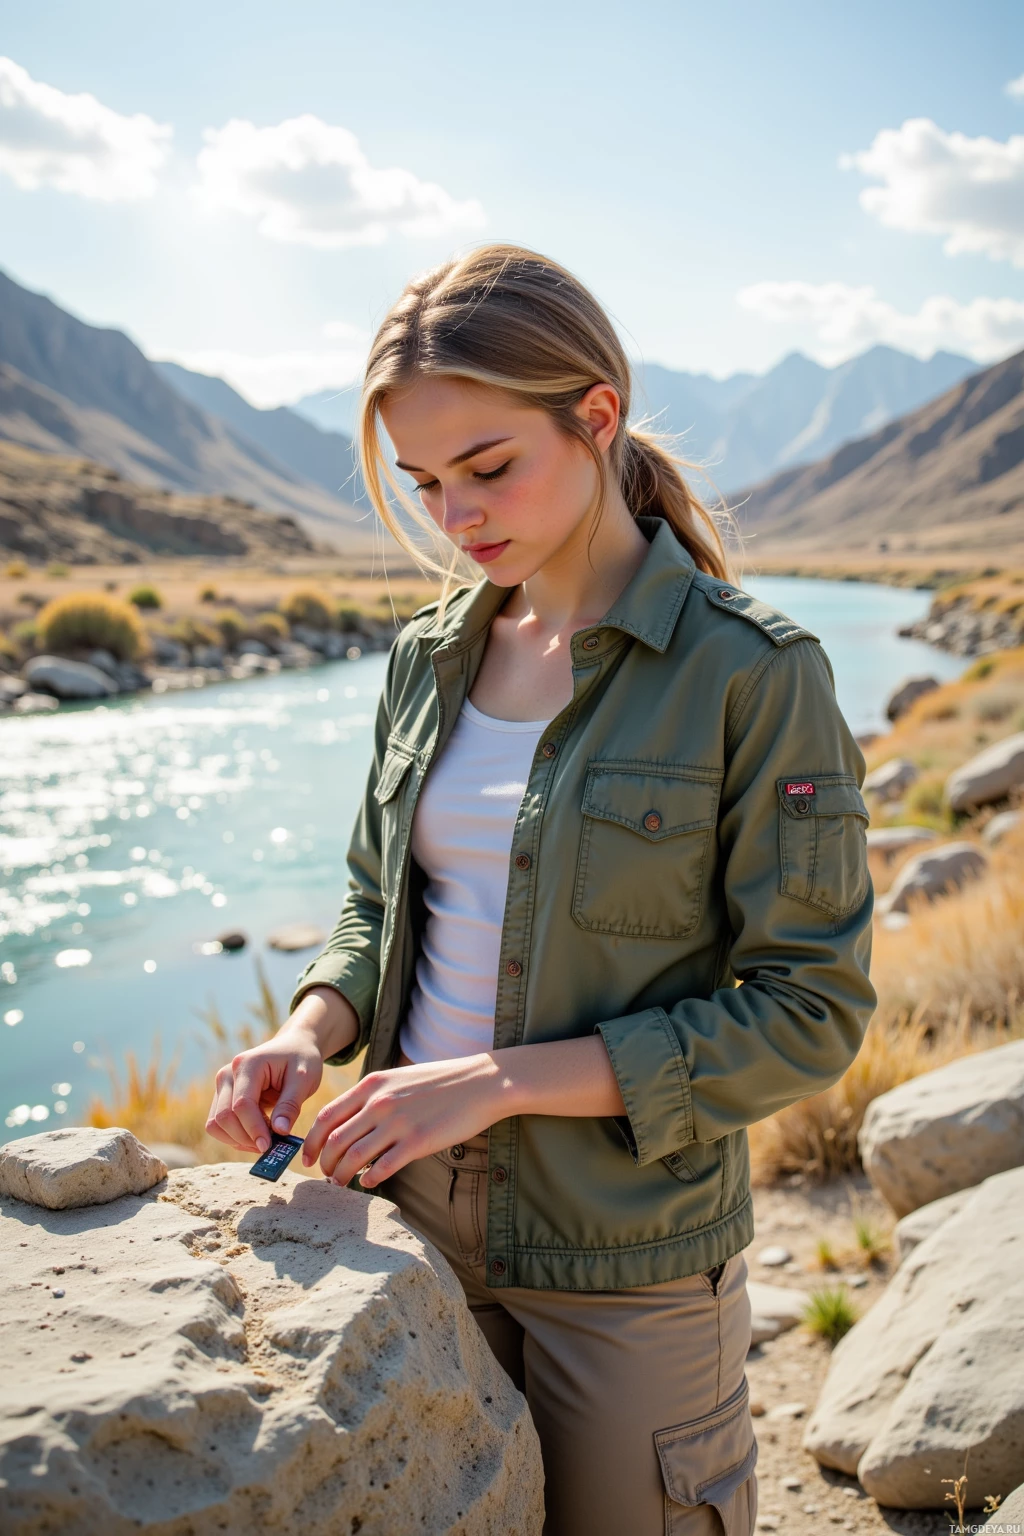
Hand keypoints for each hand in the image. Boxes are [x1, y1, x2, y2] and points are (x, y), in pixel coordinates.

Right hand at [205, 986, 357, 1152]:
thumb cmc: (301, 1059)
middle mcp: (228, 1073)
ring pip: (216, 1124)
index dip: (254, 1129)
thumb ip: (291, 1104)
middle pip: (223, 1117)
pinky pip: (219, 1124)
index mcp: (248, 1064)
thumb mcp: (305, 1078)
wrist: (294, 1046)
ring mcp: (223, 1085)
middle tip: (270, 1147)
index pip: (242, 1105)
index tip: (269, 1146)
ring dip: (237, 1140)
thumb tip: (279, 1132)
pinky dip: (234, 1137)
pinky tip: (257, 1137)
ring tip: (264, 1142)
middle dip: (245, 1138)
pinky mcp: (223, 1096)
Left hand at [302, 1053, 503, 1187]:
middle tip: (325, 1175)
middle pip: (336, 1140)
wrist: (480, 1082)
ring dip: (342, 1175)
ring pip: (354, 1157)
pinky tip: (368, 1182)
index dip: (312, 1141)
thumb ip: (371, 1097)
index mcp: (371, 1085)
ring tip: (341, 1183)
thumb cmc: (439, 1082)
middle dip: (325, 1162)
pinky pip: (383, 1168)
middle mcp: (379, 1103)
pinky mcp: (417, 1142)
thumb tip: (350, 1124)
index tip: (309, 1157)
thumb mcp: (398, 1078)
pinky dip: (370, 1179)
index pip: (327, 1116)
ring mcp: (398, 1123)